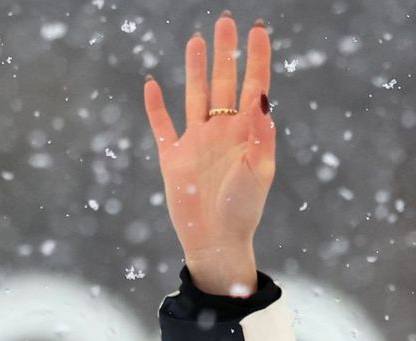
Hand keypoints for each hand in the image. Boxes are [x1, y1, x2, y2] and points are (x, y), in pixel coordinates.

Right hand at [143, 12, 275, 294]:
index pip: (253, 86)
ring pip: (195, 95)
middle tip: (226, 21)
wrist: (215, 242)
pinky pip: (162, 125)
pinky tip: (152, 84)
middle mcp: (221, 132)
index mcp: (246, 134)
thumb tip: (262, 98)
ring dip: (196, 68)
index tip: (258, 29)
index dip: (256, 58)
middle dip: (225, 52)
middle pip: (223, 82)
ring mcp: (196, 142)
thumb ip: (261, 136)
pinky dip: (155, 105)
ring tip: (197, 40)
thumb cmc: (243, 212)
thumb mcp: (259, 174)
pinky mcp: (173, 157)